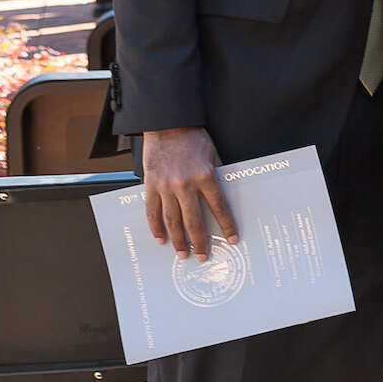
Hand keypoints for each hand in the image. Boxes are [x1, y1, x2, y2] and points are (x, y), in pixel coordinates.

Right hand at [141, 128, 237, 260]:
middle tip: (202, 257)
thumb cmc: (194, 139)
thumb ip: (215, 178)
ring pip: (172, 221)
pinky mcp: (151, 185)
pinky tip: (160, 239)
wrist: (168, 124)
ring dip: (177, 240)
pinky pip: (152, 211)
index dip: (226, 226)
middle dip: (200, 242)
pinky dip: (156, 227)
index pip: (220, 208)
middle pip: (194, 221)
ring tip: (182, 253)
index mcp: (206, 176)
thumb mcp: (213, 156)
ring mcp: (166, 186)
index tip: (231, 240)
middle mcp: (185, 184)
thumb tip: (219, 200)